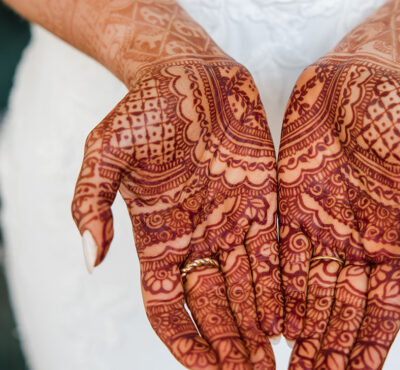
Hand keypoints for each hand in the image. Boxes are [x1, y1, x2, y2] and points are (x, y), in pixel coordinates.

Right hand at [71, 56, 281, 368]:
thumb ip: (90, 203)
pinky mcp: (263, 202)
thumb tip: (89, 258)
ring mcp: (231, 222)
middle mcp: (197, 237)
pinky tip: (291, 316)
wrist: (189, 73)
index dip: (185, 341)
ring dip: (257, 326)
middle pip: (213, 306)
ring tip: (273, 360)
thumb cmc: (145, 108)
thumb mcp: (105, 150)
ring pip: (246, 288)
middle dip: (229, 345)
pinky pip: (273, 252)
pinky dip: (280, 286)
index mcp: (157, 236)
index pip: (168, 306)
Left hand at [278, 56, 399, 368]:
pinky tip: (271, 324)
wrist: (358, 79)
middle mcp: (356, 243)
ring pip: (310, 295)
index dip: (372, 345)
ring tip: (289, 368)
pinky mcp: (290, 209)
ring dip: (302, 334)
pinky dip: (278, 294)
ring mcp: (321, 228)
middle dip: (331, 351)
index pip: (384, 309)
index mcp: (396, 240)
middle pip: (343, 312)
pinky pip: (281, 259)